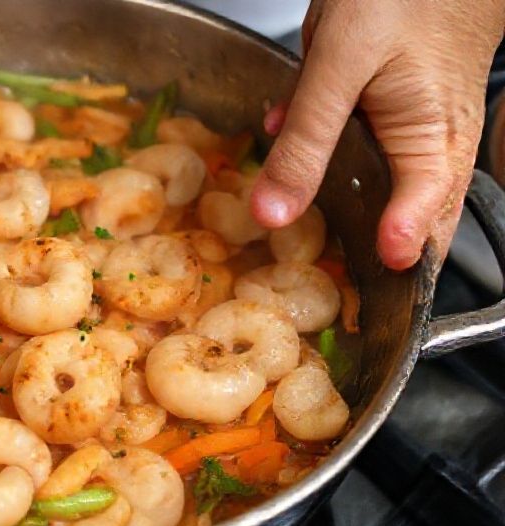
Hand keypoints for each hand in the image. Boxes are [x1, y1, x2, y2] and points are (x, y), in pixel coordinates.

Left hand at [250, 0, 504, 269]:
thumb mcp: (337, 68)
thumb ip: (305, 143)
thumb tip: (274, 214)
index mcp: (432, 138)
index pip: (423, 216)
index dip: (398, 249)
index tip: (374, 274)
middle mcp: (433, 138)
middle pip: (409, 212)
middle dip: (371, 243)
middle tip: (335, 277)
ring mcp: (417, 120)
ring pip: (377, 179)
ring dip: (337, 195)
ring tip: (296, 212)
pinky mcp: (392, 100)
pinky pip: (356, 137)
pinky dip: (318, 141)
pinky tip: (282, 124)